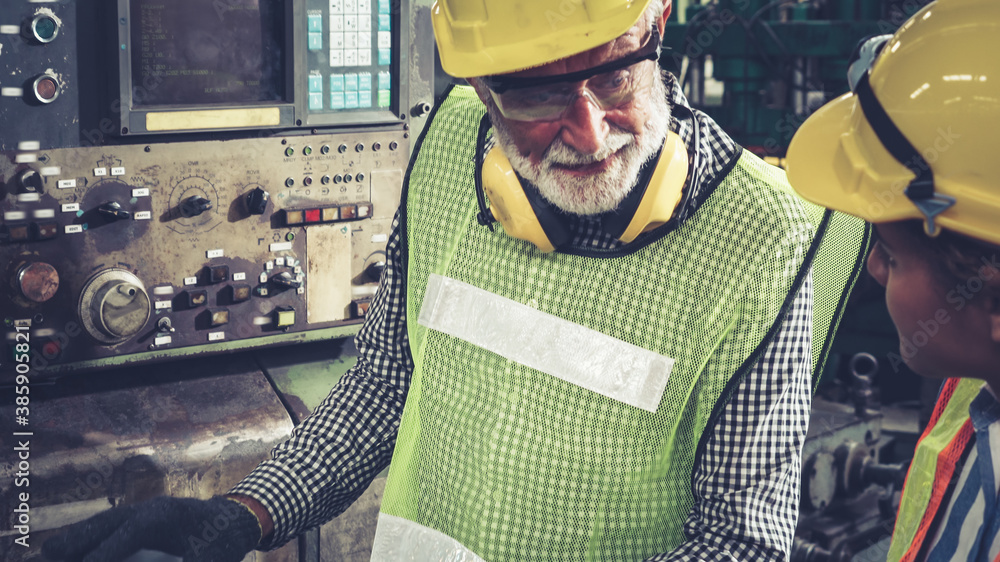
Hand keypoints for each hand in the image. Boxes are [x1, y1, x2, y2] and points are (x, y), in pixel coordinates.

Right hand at [42, 496, 260, 561]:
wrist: (235, 520)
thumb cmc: (223, 542)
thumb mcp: (209, 560)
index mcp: (169, 513)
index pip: (132, 530)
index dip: (107, 550)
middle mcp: (152, 507)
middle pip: (109, 521)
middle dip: (79, 540)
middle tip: (49, 556)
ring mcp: (145, 510)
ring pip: (106, 522)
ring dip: (79, 538)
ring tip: (50, 554)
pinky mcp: (142, 519)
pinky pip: (111, 527)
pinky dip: (91, 537)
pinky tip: (70, 549)